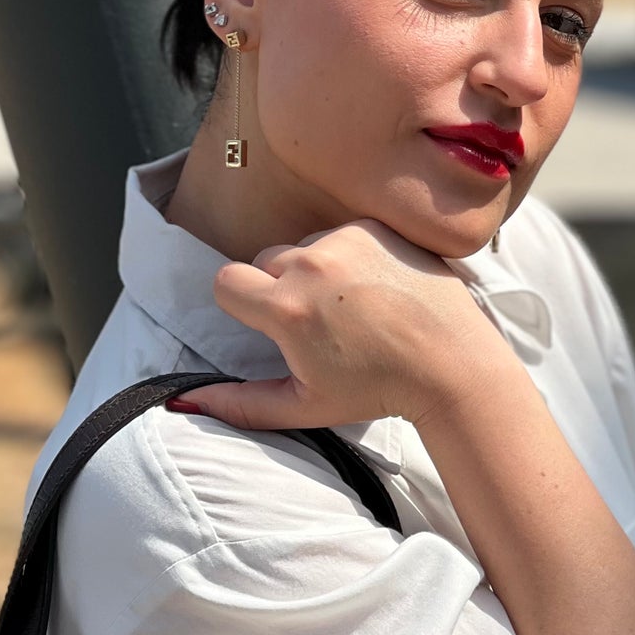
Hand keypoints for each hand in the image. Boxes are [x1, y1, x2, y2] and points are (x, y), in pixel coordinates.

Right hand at [172, 219, 503, 432]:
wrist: (452, 363)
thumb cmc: (378, 391)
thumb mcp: (305, 407)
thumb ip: (240, 404)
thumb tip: (183, 402)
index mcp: (287, 308)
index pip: (226, 282)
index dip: (239, 304)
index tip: (266, 325)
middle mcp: (311, 262)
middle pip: (264, 262)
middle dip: (278, 289)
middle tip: (316, 325)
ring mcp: (346, 239)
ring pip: (302, 245)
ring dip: (313, 270)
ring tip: (349, 308)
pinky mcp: (376, 226)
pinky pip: (340, 234)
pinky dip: (347, 257)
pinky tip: (373, 290)